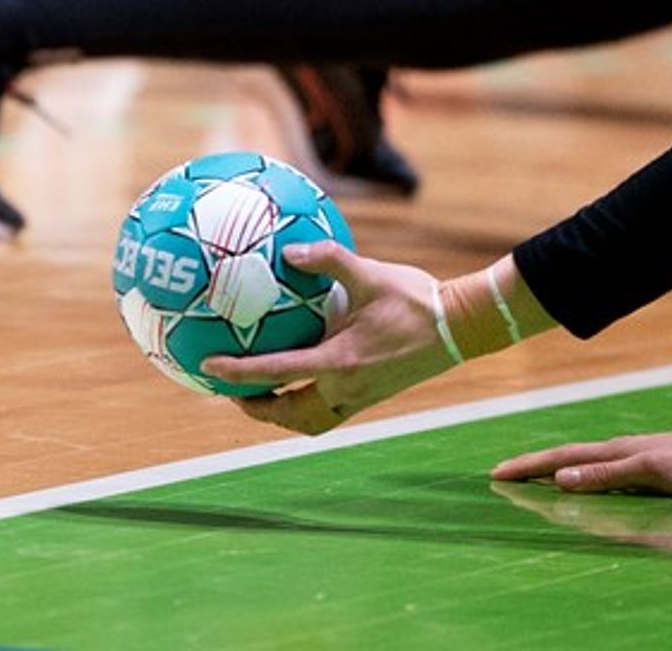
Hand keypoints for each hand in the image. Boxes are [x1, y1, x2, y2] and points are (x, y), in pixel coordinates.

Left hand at [198, 244, 457, 434]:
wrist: (462, 328)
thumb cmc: (418, 300)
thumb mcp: (370, 274)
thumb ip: (327, 259)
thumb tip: (289, 250)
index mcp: (339, 364)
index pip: (276, 375)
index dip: (238, 374)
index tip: (209, 369)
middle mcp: (346, 389)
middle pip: (290, 415)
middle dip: (257, 410)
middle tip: (231, 392)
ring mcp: (361, 398)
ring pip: (310, 421)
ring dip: (282, 413)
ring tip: (260, 393)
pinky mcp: (373, 396)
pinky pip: (329, 411)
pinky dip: (306, 403)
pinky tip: (301, 377)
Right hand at [491, 428, 671, 497]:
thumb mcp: (650, 472)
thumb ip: (606, 475)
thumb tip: (560, 480)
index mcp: (613, 452)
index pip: (561, 459)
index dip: (530, 466)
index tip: (498, 472)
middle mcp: (617, 452)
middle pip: (565, 458)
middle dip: (533, 465)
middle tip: (503, 473)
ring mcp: (631, 458)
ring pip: (581, 463)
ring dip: (553, 470)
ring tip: (532, 477)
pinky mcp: (646, 467)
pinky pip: (600, 471)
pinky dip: (579, 475)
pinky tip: (583, 483)